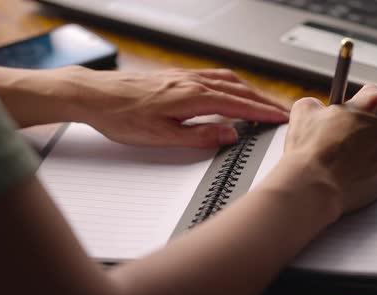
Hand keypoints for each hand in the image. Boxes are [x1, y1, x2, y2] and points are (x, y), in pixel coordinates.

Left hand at [64, 67, 289, 147]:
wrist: (93, 95)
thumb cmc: (120, 116)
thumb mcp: (161, 136)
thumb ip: (199, 135)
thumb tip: (230, 134)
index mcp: (192, 97)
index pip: (239, 105)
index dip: (263, 113)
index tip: (282, 118)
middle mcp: (191, 81)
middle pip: (239, 89)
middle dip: (264, 101)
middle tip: (283, 112)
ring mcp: (184, 76)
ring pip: (228, 80)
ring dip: (250, 91)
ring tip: (264, 103)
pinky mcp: (175, 76)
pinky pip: (213, 77)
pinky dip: (231, 84)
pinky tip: (230, 90)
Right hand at [283, 85, 376, 214]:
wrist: (313, 186)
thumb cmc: (311, 149)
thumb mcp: (305, 109)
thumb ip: (319, 104)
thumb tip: (319, 109)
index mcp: (376, 103)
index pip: (369, 94)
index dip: (353, 104)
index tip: (344, 113)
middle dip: (363, 127)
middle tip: (340, 137)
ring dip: (366, 149)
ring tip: (341, 158)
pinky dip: (367, 170)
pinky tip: (347, 172)